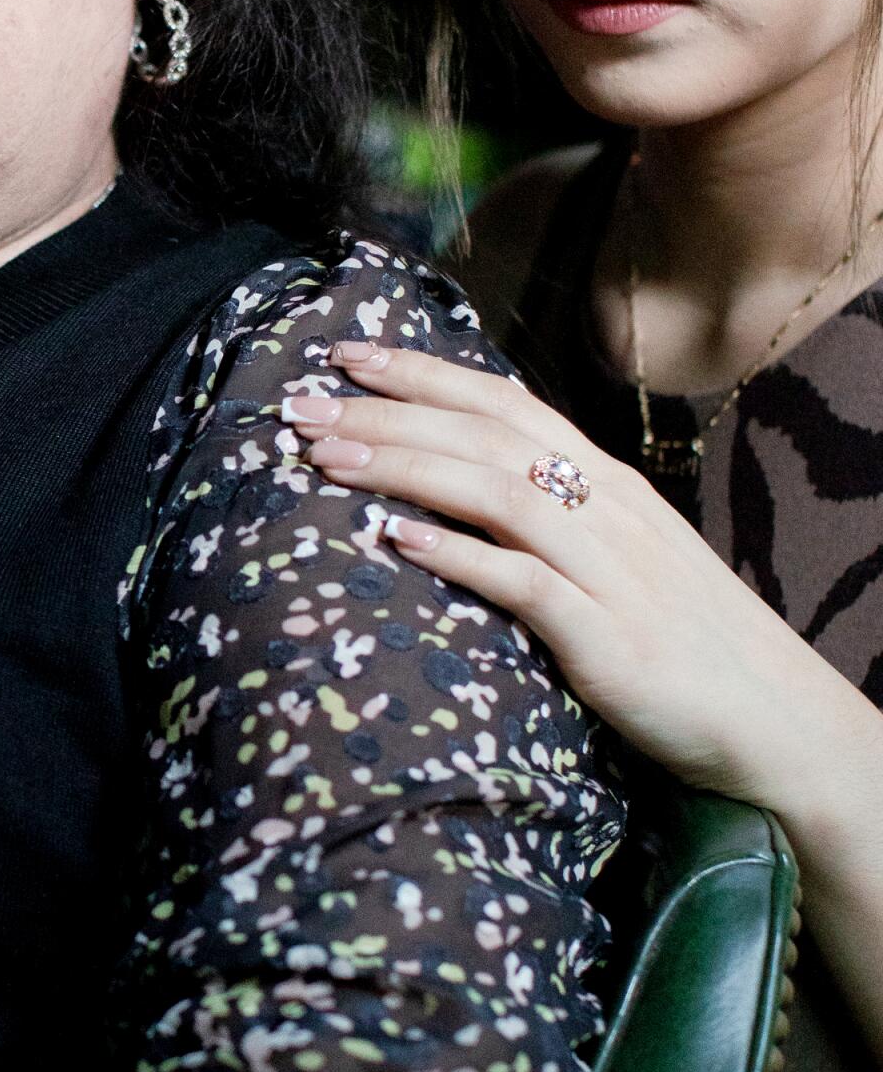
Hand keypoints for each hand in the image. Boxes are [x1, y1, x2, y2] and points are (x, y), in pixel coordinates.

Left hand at [279, 339, 882, 816]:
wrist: (771, 718)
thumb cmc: (677, 636)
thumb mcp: (614, 553)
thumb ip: (547, 512)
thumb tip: (454, 484)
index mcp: (602, 481)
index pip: (500, 403)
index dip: (420, 373)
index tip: (342, 353)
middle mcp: (603, 508)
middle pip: (483, 435)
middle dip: (385, 411)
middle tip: (300, 405)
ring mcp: (608, 569)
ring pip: (495, 491)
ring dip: (404, 467)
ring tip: (326, 458)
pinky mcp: (607, 636)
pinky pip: (524, 583)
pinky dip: (458, 555)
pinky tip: (397, 541)